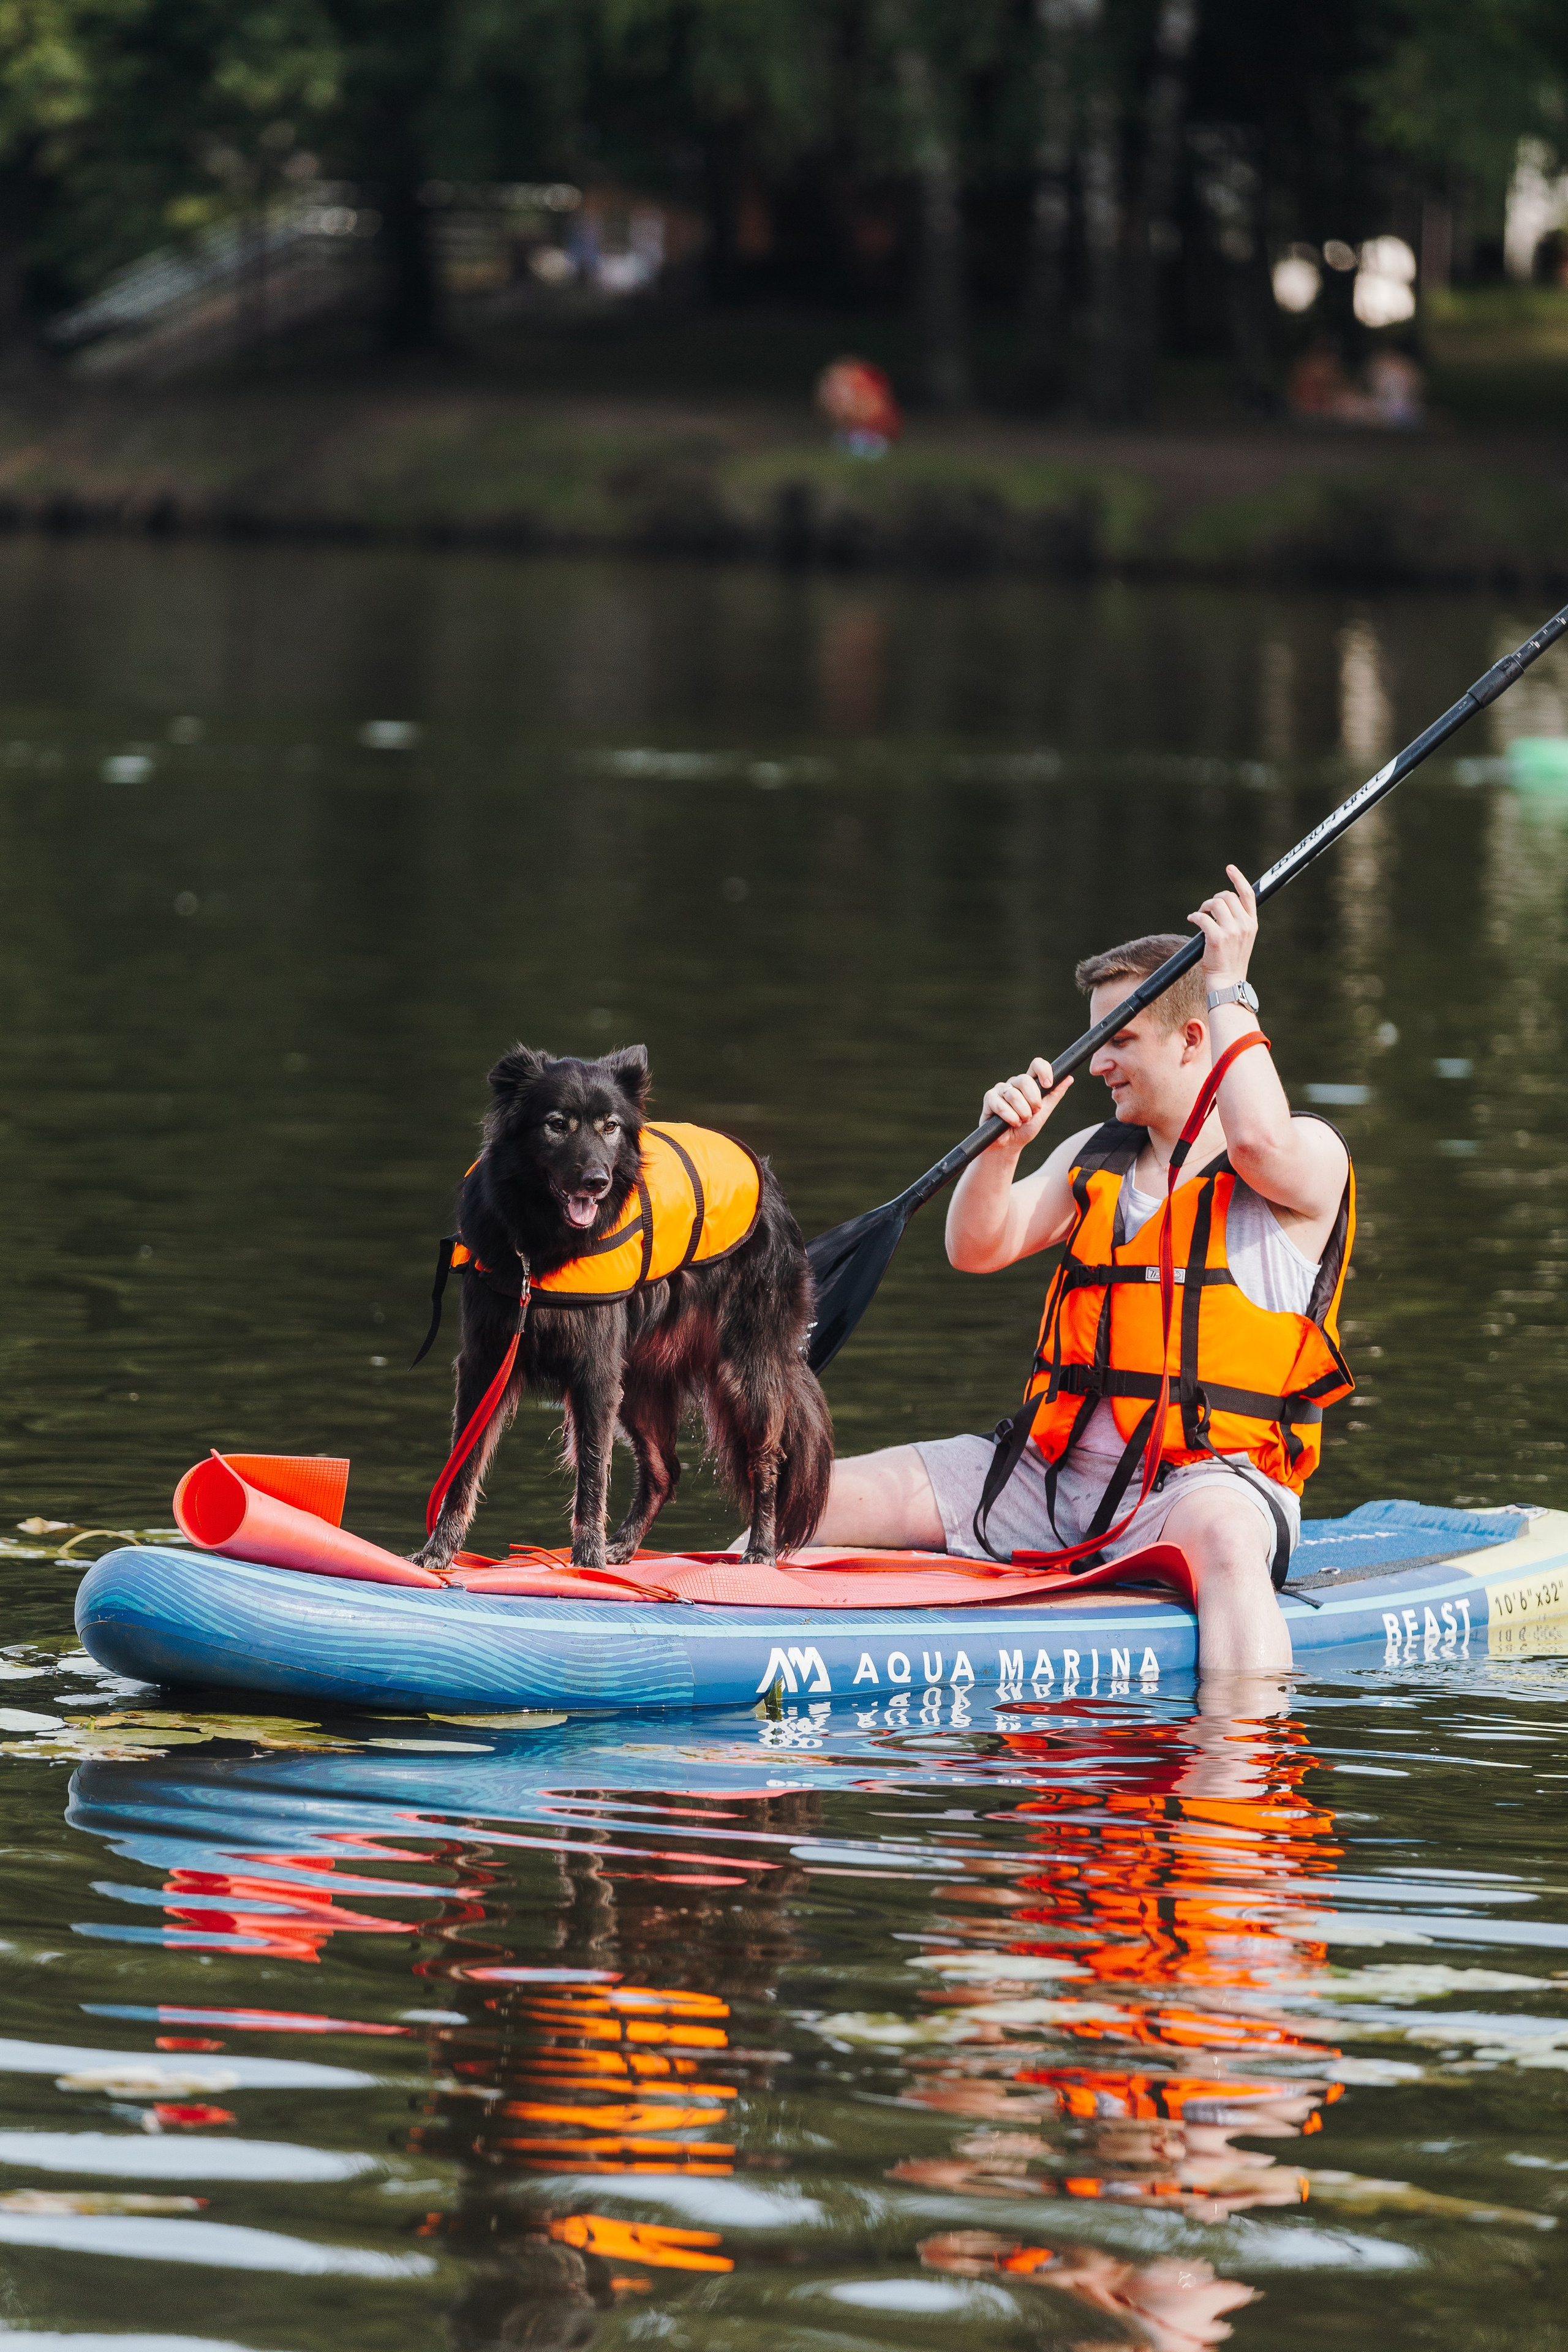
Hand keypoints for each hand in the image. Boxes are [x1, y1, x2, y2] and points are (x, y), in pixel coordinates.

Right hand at [981, 1057, 1072, 1151]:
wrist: (1009, 1145)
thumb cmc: (1025, 1129)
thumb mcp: (1044, 1113)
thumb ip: (1054, 1095)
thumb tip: (1069, 1078)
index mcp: (1029, 1084)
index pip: (1036, 1065)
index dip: (1044, 1070)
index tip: (1048, 1084)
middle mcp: (1014, 1083)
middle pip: (1025, 1079)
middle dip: (1033, 1099)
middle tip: (1034, 1112)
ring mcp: (1001, 1090)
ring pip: (1013, 1094)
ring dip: (1021, 1112)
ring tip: (1021, 1122)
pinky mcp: (989, 1098)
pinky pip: (1000, 1104)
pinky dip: (1009, 1116)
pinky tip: (1012, 1123)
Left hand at [1190, 862, 1256, 990]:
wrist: (1227, 982)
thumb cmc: (1231, 961)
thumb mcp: (1242, 938)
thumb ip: (1237, 921)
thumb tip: (1222, 903)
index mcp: (1252, 924)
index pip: (1248, 894)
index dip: (1239, 878)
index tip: (1230, 868)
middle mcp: (1244, 925)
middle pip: (1227, 896)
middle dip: (1213, 899)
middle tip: (1206, 910)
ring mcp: (1232, 931)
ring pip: (1215, 903)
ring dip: (1203, 907)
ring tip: (1199, 916)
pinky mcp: (1217, 938)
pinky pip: (1202, 917)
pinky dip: (1194, 916)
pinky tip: (1192, 920)